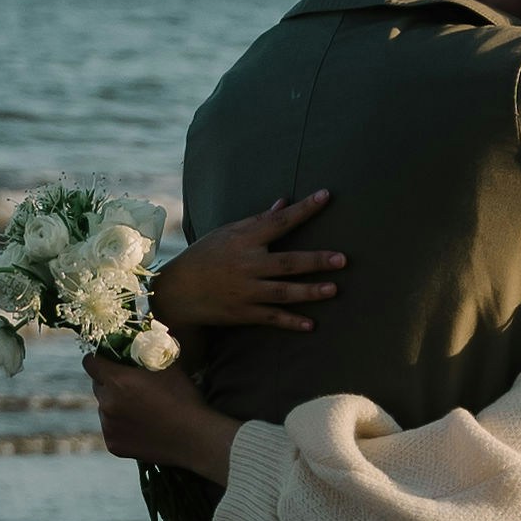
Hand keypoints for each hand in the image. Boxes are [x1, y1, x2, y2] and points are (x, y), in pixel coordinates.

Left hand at [87, 352, 238, 487]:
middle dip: (110, 382)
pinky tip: (141, 425)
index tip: (110, 360)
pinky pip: (110, 428)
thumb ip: (147, 350)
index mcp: (118, 381)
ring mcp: (108, 426)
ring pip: (103, 408)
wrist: (194, 439)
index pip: (90, 362)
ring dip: (114, 404)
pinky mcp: (113, 444)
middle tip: (131, 386)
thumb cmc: (183, 398)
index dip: (99, 359)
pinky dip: (120, 425)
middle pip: (97, 385)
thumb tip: (138, 336)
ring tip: (140, 408)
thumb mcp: (168, 366)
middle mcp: (107, 404)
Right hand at [151, 192, 345, 334]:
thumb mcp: (227, 233)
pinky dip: (290, 322)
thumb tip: (284, 203)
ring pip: (283, 292)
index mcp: (243, 239)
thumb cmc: (205, 256)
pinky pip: (271, 318)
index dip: (303, 209)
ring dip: (310, 291)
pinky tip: (310, 325)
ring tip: (334, 289)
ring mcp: (246, 291)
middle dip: (315, 261)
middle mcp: (246, 265)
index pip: (279, 221)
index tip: (326, 196)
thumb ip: (258, 221)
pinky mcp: (243, 313)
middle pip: (287, 262)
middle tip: (343, 259)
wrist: (177, 292)